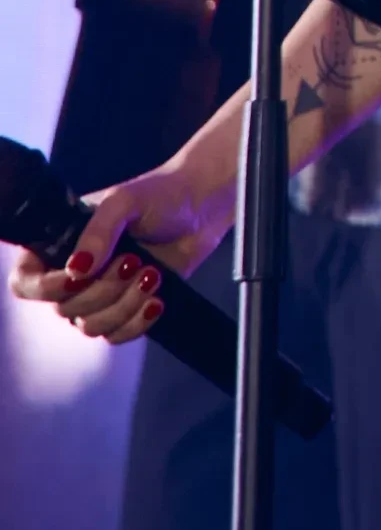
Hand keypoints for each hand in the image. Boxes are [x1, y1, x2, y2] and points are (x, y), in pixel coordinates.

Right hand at [8, 156, 230, 347]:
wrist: (203, 205)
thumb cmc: (161, 193)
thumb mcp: (125, 202)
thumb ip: (98, 232)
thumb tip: (76, 270)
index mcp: (61, 243)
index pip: (27, 281)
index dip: (47, 288)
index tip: (79, 277)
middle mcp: (74, 273)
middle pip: (65, 308)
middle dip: (104, 290)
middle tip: (134, 261)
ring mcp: (100, 293)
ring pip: (92, 326)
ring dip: (124, 305)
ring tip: (152, 274)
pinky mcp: (128, 308)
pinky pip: (118, 335)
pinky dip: (137, 322)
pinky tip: (157, 301)